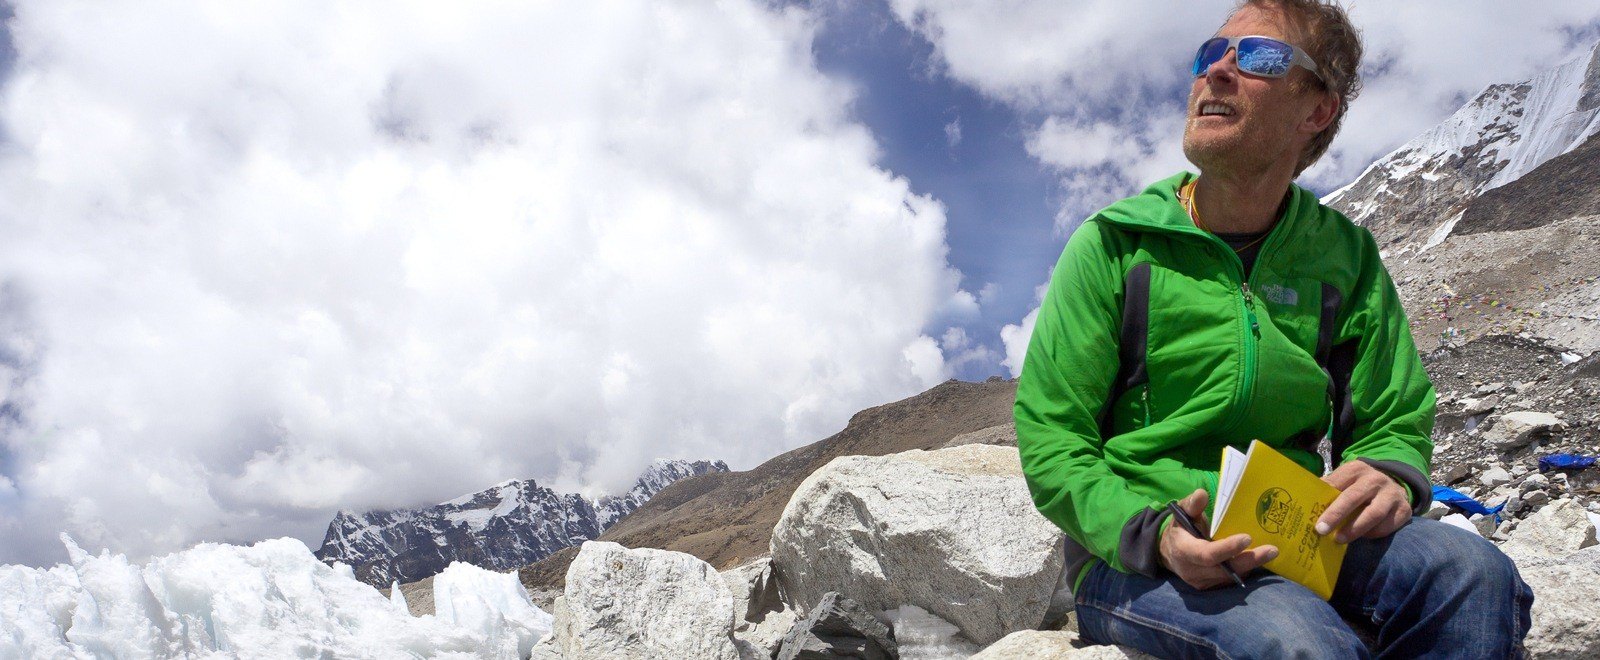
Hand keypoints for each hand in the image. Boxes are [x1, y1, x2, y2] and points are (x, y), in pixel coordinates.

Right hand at [1158, 489, 1277, 588]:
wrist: (1169, 552)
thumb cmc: (1181, 529)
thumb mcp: (1182, 513)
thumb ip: (1192, 505)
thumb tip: (1202, 494)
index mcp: (1183, 550)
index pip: (1207, 554)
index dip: (1228, 548)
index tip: (1247, 538)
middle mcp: (1192, 571)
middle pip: (1224, 569)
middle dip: (1249, 560)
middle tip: (1272, 550)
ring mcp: (1201, 582)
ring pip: (1231, 577)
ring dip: (1251, 565)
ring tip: (1271, 553)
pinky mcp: (1210, 587)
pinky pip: (1231, 580)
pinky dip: (1246, 569)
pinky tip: (1259, 559)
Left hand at [1316, 461, 1410, 542]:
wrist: (1393, 486)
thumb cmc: (1359, 487)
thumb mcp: (1345, 482)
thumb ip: (1329, 490)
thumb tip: (1305, 505)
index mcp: (1356, 469)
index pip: (1337, 482)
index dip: (1324, 499)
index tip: (1311, 515)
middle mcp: (1375, 479)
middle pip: (1354, 497)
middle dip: (1336, 515)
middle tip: (1321, 530)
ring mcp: (1392, 494)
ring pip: (1373, 513)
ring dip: (1354, 529)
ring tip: (1339, 539)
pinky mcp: (1404, 510)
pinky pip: (1387, 525)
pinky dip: (1373, 533)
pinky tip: (1362, 537)